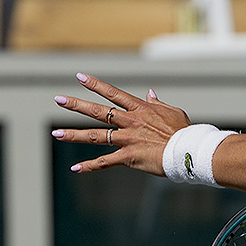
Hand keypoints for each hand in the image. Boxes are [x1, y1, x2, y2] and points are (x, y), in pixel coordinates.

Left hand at [52, 73, 190, 175]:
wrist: (189, 151)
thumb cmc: (185, 132)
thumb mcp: (173, 112)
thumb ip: (158, 103)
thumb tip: (150, 93)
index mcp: (140, 109)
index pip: (113, 94)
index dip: (95, 85)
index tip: (79, 77)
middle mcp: (129, 122)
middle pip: (98, 112)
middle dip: (76, 105)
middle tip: (58, 99)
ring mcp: (127, 139)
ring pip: (95, 136)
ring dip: (74, 135)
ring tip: (56, 134)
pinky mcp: (128, 157)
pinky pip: (105, 162)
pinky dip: (89, 166)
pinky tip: (75, 168)